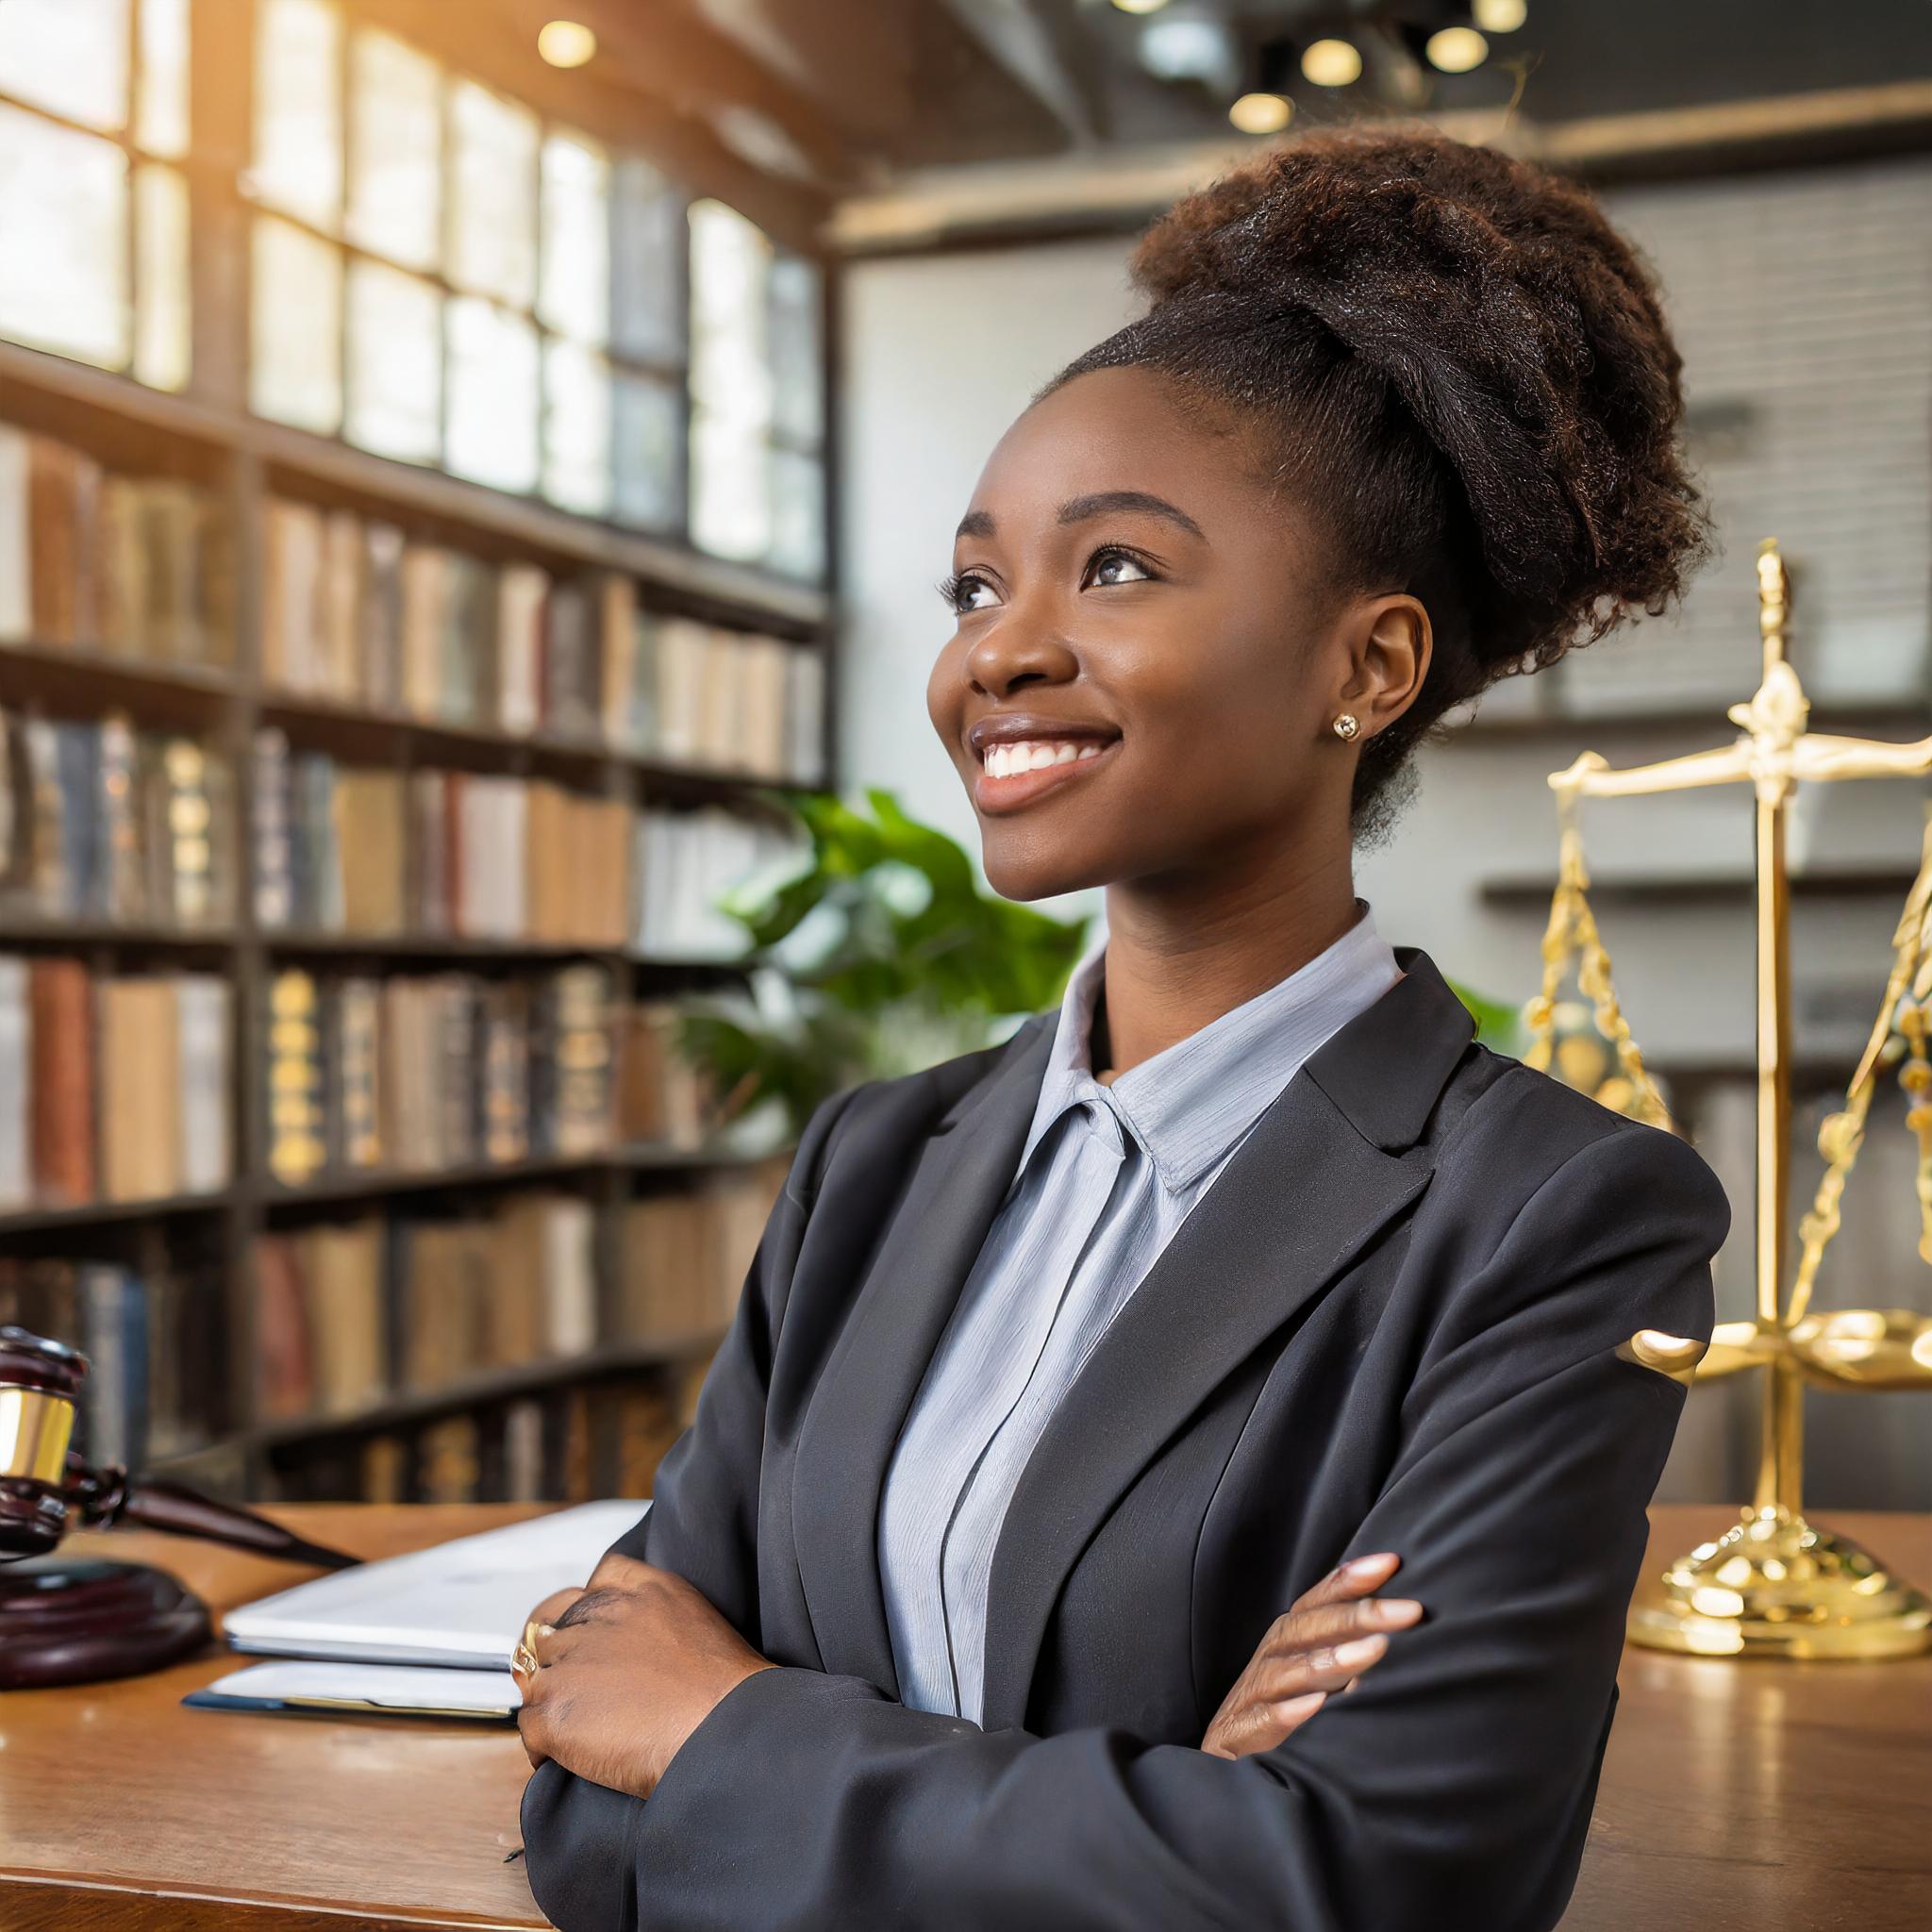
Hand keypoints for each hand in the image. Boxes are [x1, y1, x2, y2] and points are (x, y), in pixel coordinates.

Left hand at [515, 1552, 776, 1798]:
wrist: (722, 1727)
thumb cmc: (722, 1685)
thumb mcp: (694, 1615)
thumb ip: (653, 1610)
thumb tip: (632, 1640)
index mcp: (634, 1591)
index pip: (587, 1587)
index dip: (580, 1617)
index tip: (586, 1641)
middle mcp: (595, 1618)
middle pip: (550, 1633)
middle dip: (561, 1662)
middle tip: (582, 1694)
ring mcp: (568, 1665)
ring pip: (535, 1679)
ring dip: (551, 1701)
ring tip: (580, 1729)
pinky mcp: (554, 1713)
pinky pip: (528, 1728)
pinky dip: (543, 1746)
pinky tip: (569, 1757)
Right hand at [1199, 1551, 1420, 1760]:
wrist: (1224, 1763)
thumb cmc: (1283, 1714)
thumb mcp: (1319, 1680)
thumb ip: (1350, 1658)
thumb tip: (1400, 1636)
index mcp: (1290, 1639)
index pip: (1319, 1601)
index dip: (1350, 1579)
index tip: (1391, 1562)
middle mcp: (1271, 1657)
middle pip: (1309, 1627)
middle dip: (1359, 1614)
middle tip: (1409, 1610)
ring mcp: (1252, 1694)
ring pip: (1290, 1669)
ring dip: (1333, 1658)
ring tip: (1376, 1650)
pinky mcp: (1238, 1734)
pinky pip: (1262, 1720)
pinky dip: (1287, 1712)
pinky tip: (1316, 1706)